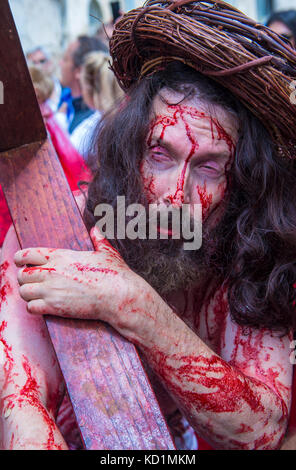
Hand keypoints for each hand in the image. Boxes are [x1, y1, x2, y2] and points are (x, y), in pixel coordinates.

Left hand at [14, 227, 145, 335]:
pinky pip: (31, 307)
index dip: (21, 260)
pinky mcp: (55, 306)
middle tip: (34, 284)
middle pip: (21, 275)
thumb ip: (98, 239)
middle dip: (25, 279)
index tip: (23, 264)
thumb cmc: (114, 273)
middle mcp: (52, 271)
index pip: (26, 254)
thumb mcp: (107, 251)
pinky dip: (34, 308)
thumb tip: (97, 230)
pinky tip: (44, 306)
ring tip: (38, 296)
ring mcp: (52, 289)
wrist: (118, 296)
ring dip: (28, 294)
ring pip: (23, 291)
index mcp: (60, 256)